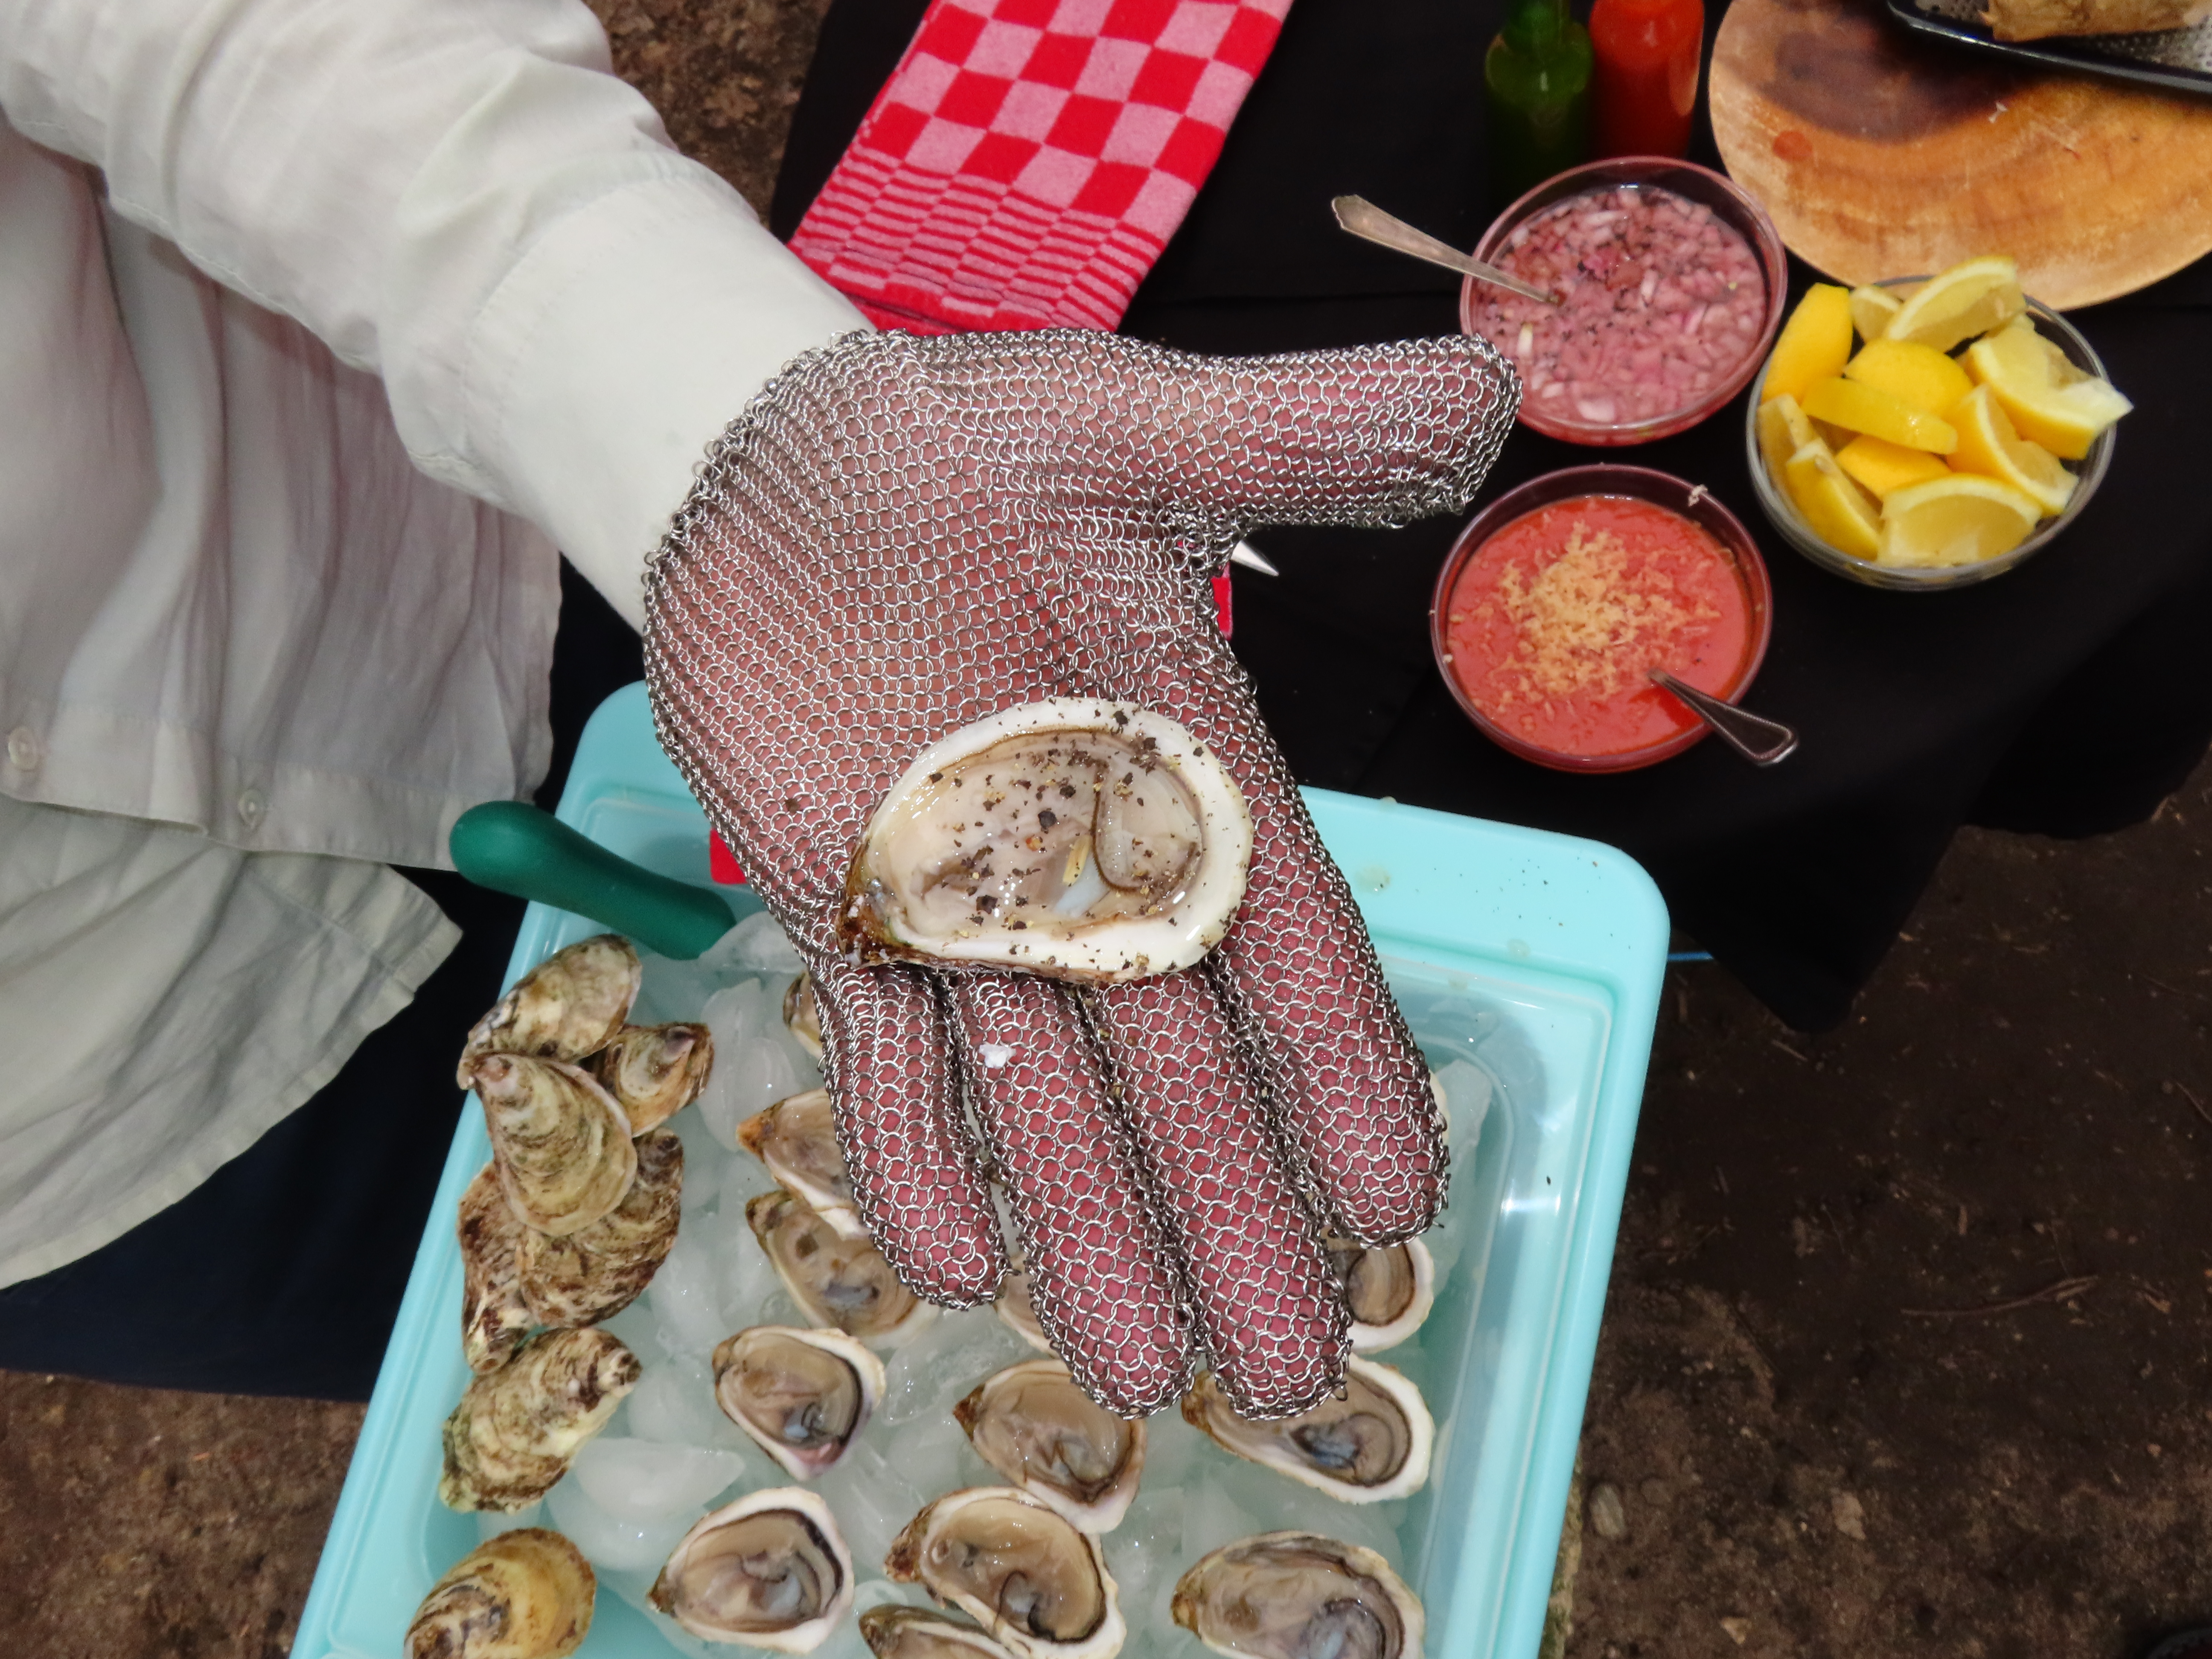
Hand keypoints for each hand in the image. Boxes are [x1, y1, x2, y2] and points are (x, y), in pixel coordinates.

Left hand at [645, 328, 1516, 1416]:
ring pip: (1043, 1091)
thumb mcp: (1146, 428)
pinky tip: (946, 1260)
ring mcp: (970, 901)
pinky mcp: (848, 904)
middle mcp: (1098, 868)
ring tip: (1131, 1364)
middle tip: (1283, 1369)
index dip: (1344, 1073)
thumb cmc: (970, 443)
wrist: (776, 460)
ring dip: (1084, 1223)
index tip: (1395, 1199)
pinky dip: (910, 1146)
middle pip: (1183, 1066)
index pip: (1296, 945)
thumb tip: (1489, 386)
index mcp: (1194, 773)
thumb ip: (1303, 437)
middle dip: (1231, 1211)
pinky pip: (888, 1048)